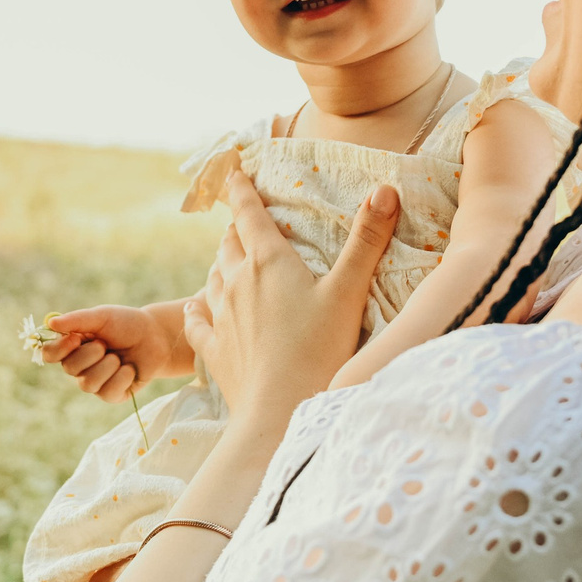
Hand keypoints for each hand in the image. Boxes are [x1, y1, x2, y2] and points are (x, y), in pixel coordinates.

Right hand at [37, 304, 184, 405]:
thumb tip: (50, 323)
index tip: (75, 338)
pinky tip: (130, 369)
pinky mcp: (112, 395)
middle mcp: (80, 366)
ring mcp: (96, 382)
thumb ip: (77, 320)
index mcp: (72, 345)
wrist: (157, 338)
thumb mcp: (102, 316)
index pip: (50, 354)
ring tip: (119, 357)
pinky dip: (121, 378)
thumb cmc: (127, 324)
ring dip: (107, 366)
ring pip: (87, 384)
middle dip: (90, 354)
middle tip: (106, 344)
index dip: (58, 349)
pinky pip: (107, 393)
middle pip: (69, 369)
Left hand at [183, 170, 399, 448]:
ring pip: (212, 277)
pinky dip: (196, 308)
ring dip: (220, 264)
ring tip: (226, 259)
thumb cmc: (319, 350)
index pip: (248, 212)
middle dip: (236, 228)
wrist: (279, 412)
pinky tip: (195, 306)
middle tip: (242, 220)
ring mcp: (221, 316)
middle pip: (229, 243)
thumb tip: (386, 189)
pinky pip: (197, 320)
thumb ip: (366, 240)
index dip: (240, 188)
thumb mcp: (348, 292)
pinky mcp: (215, 349)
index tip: (231, 169)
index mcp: (268, 262)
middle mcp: (237, 282)